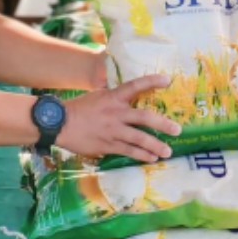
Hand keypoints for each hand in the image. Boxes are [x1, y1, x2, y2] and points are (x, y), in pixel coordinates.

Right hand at [58, 74, 179, 162]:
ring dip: (155, 145)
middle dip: (163, 124)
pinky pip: (129, 151)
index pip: (135, 86)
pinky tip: (151, 158)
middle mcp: (116, 113)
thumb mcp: (98, 96)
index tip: (168, 80)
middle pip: (144, 117)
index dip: (152, 81)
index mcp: (113, 97)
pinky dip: (141, 155)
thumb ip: (115, 98)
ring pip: (139, 138)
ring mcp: (112, 130)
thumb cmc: (79, 109)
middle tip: (177, 130)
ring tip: (168, 151)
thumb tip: (129, 98)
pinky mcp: (107, 145)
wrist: (59, 123)